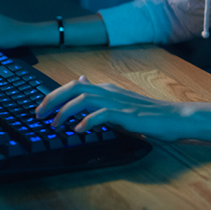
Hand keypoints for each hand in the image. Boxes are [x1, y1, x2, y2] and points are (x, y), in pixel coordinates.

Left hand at [35, 76, 187, 141]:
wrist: (172, 117)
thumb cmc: (145, 113)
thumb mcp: (117, 100)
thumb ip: (98, 93)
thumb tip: (80, 79)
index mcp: (106, 88)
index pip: (74, 85)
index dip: (54, 95)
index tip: (40, 109)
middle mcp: (108, 91)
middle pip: (74, 88)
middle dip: (52, 100)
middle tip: (38, 115)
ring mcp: (117, 102)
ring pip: (84, 99)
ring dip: (66, 111)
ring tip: (55, 125)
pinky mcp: (126, 115)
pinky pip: (102, 115)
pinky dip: (87, 121)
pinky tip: (79, 130)